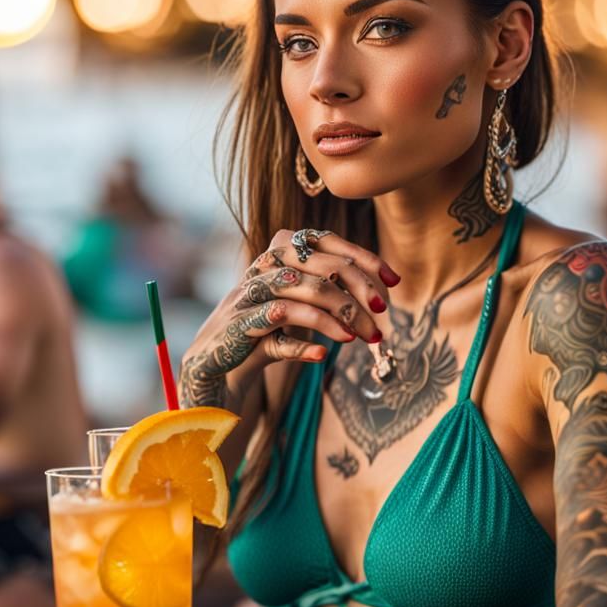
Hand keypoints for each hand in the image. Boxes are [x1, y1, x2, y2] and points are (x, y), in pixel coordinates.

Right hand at [179, 230, 399, 407]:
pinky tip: (322, 354)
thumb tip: (378, 291)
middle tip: (382, 311)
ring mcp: (247, 298)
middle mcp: (261, 269)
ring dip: (336, 314)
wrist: (213, 365)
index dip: (362, 258)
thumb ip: (326, 294)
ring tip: (360, 335)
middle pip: (316, 264)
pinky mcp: (237, 330)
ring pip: (298, 292)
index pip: (324, 242)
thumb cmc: (262, 333)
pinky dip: (300, 342)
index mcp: (276, 256)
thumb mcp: (297, 308)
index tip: (393, 281)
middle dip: (356, 287)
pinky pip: (274, 327)